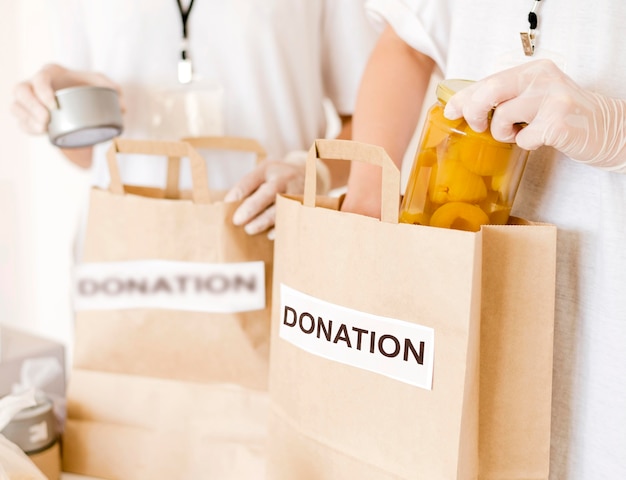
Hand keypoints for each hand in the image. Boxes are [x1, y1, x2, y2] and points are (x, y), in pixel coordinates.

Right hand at [11, 63, 123, 135]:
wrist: (79, 100)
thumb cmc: (86, 86)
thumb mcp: (100, 82)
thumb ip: (112, 88)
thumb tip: (122, 106)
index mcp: (51, 73)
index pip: (40, 77)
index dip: (42, 90)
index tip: (54, 105)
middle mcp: (35, 83)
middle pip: (21, 91)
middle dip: (30, 106)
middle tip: (46, 121)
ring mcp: (29, 99)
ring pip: (16, 106)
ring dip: (26, 119)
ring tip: (42, 129)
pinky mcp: (28, 114)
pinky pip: (20, 120)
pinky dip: (27, 127)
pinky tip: (38, 132)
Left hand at [224, 151, 330, 235]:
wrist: (312, 175)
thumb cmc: (279, 177)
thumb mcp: (264, 173)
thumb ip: (248, 186)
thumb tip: (229, 203)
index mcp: (271, 169)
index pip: (253, 178)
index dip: (240, 190)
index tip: (228, 203)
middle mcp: (286, 179)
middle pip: (270, 192)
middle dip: (253, 207)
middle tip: (237, 221)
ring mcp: (298, 192)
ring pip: (282, 207)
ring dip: (265, 220)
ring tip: (250, 229)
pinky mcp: (306, 206)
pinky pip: (294, 218)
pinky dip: (282, 228)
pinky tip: (270, 235)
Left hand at [443, 59, 625, 170]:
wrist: (605, 129)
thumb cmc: (561, 116)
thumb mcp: (533, 97)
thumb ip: (506, 97)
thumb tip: (464, 108)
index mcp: (532, 70)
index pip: (488, 80)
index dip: (464, 97)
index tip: (449, 112)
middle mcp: (542, 78)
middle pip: (490, 91)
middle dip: (474, 111)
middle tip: (477, 126)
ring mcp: (552, 99)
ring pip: (503, 117)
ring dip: (502, 133)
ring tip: (517, 133)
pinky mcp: (558, 123)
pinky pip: (524, 138)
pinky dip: (525, 143)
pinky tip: (539, 139)